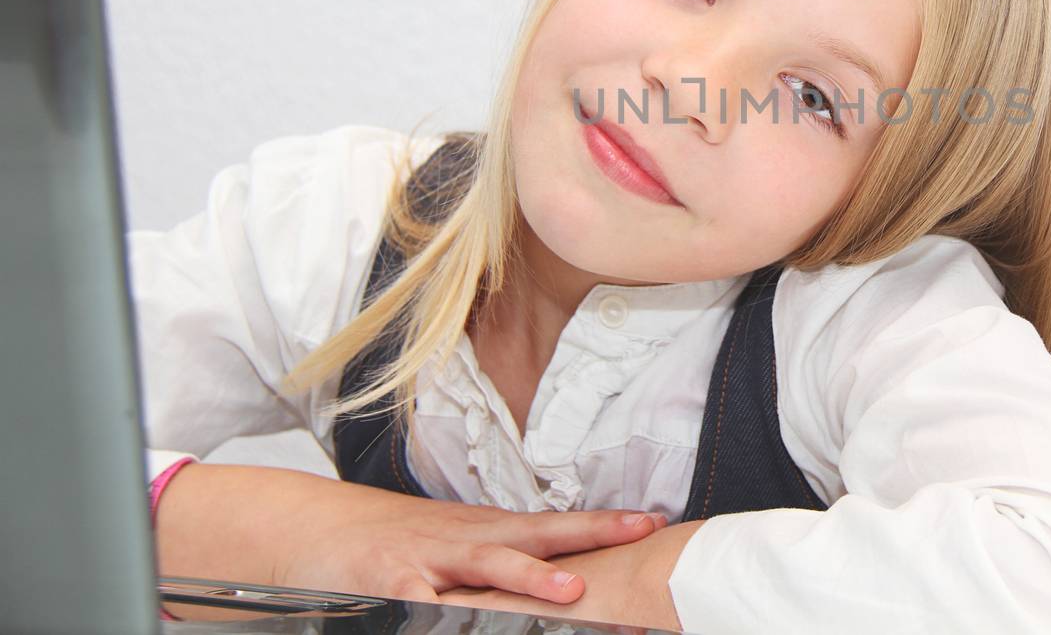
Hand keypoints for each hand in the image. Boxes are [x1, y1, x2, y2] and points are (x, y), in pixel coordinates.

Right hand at [154, 462, 668, 607]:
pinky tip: (450, 615)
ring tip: (569, 589)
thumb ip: (502, 559)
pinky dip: (436, 608)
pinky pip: (417, 600)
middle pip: (536, 533)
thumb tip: (563, 570)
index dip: (603, 524)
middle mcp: (464, 539)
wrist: (311, 526)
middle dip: (590, 534)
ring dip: (528, 577)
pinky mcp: (386, 584)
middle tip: (639, 533)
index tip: (652, 521)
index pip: (555, 524)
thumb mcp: (456, 545)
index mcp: (486, 531)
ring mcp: (426, 559)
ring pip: (486, 566)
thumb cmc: (393, 542)